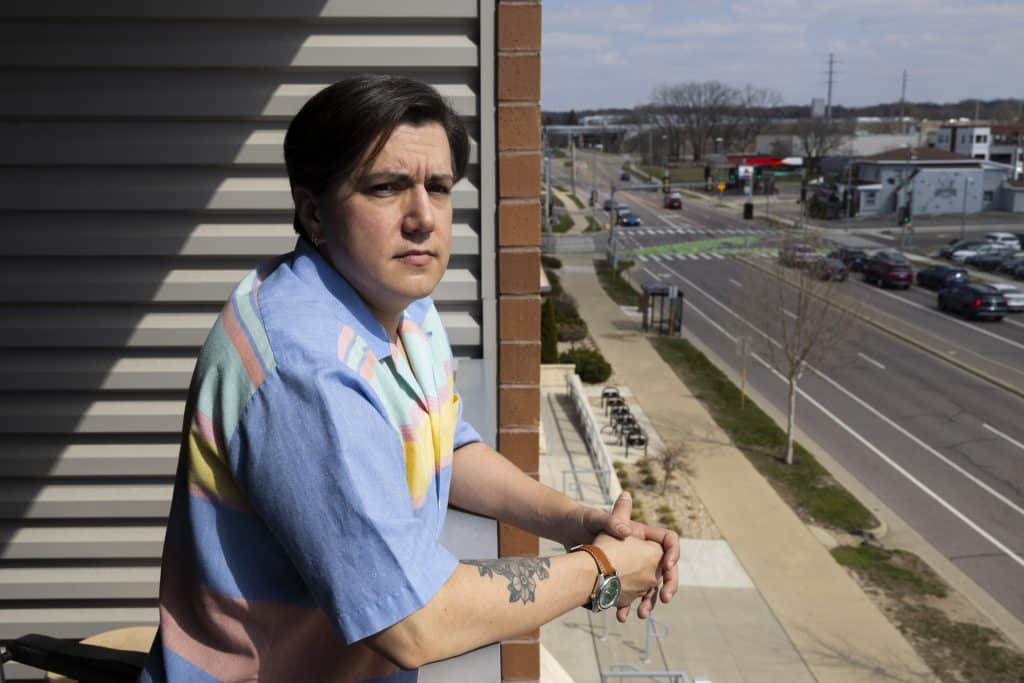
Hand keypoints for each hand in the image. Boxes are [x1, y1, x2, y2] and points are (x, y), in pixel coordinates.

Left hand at [583, 492, 679, 620]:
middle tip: (665, 597)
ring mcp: (634, 568)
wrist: (567, 536)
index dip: (673, 553)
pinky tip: (621, 615)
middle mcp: (642, 551)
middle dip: (668, 584)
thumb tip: (626, 529)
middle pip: (666, 569)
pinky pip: (632, 597)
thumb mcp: (595, 519)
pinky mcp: (622, 580)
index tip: (667, 566)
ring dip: (649, 602)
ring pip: (651, 588)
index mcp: (642, 534)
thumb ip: (612, 520)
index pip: (668, 541)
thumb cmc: (583, 522)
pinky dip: (628, 607)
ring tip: (642, 613)